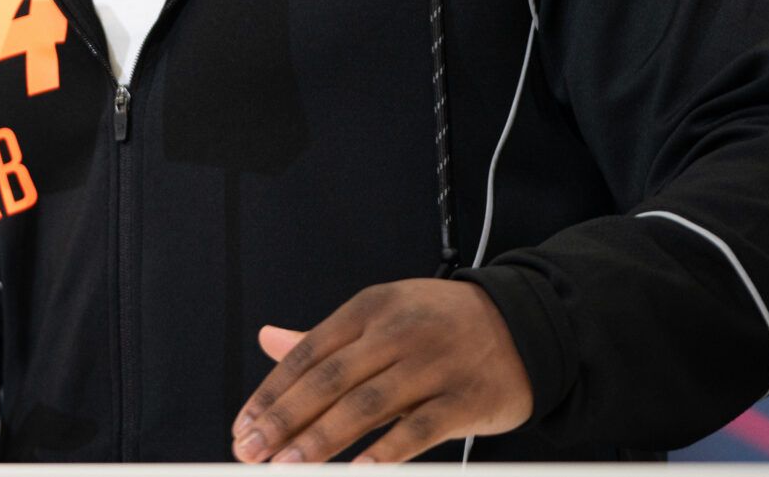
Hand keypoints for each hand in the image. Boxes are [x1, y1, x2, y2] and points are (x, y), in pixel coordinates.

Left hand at [231, 279, 531, 463]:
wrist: (524, 322)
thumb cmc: (439, 324)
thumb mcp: (380, 316)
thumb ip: (324, 339)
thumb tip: (267, 340)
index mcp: (369, 309)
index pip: (307, 353)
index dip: (271, 393)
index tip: (243, 426)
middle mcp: (397, 332)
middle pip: (328, 380)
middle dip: (283, 420)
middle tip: (251, 452)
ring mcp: (432, 364)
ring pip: (365, 406)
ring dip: (321, 440)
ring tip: (286, 467)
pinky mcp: (464, 398)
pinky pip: (418, 429)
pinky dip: (384, 452)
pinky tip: (357, 471)